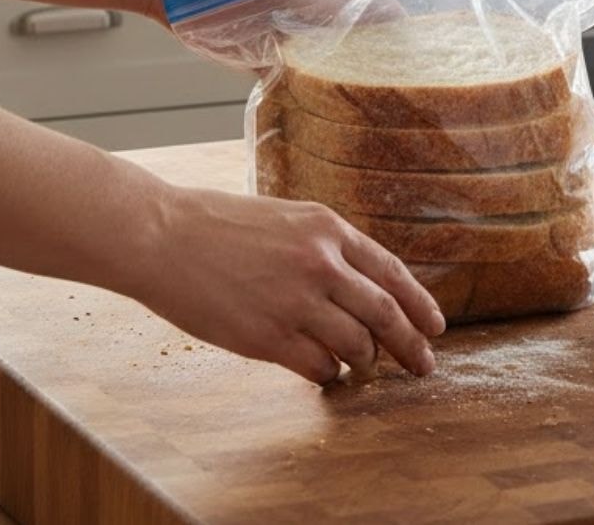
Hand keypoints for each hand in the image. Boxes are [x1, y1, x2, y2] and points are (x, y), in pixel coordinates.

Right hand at [130, 184, 445, 383]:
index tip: (436, 327)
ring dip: (366, 362)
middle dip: (412, 345)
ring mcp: (295, 302)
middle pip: (386, 314)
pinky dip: (329, 374)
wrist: (158, 235)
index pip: (392, 273)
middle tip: (425, 365)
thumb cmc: (215, 226)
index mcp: (328, 229)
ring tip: (364, 368)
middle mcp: (321, 264)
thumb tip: (360, 288)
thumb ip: (325, 248)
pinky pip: (318, 366)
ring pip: (357, 346)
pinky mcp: (267, 336)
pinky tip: (326, 374)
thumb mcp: (286, 218)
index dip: (419, 304)